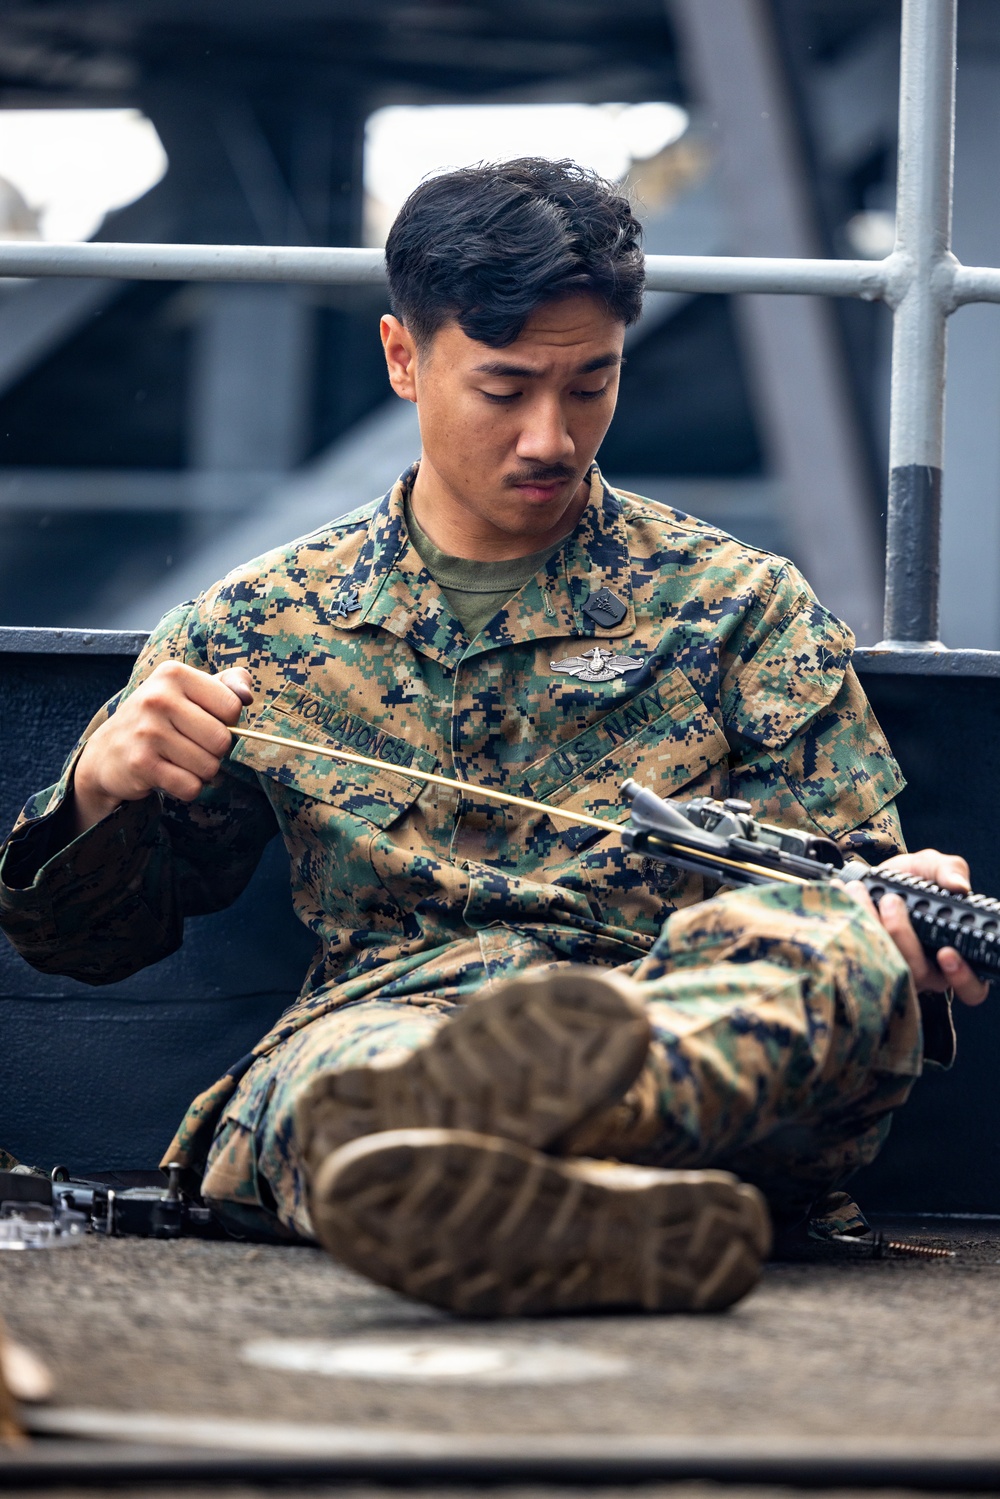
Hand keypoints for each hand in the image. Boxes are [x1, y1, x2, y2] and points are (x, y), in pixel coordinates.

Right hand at [71, 662, 253, 835]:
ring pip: (209, 766)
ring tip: (178, 760)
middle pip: (222, 740)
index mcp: (174, 674)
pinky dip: (187, 787)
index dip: (227, 721)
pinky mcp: (142, 763)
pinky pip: (191, 786)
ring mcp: (147, 731)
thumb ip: (228, 683)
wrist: (107, 752)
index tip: (203, 720)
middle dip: (214, 751)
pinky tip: (168, 775)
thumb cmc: (160, 718)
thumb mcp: (189, 690)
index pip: (232, 706)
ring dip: (201, 771)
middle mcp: (158, 698)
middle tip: (191, 745)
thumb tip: (247, 695)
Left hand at [843, 848, 988, 1007]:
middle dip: (902, 936)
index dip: (960, 975)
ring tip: (859, 891)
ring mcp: (892, 972)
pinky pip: (852, 958)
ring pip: (883, 968)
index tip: (946, 953)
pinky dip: (843, 925)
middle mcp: (924, 971)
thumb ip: (950, 870)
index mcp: (951, 955)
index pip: (969, 986)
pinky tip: (839, 898)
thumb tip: (959, 886)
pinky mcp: (861, 964)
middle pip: (918, 973)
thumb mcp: (933, 867)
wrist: (872, 879)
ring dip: (869, 928)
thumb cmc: (910, 878)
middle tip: (891, 901)